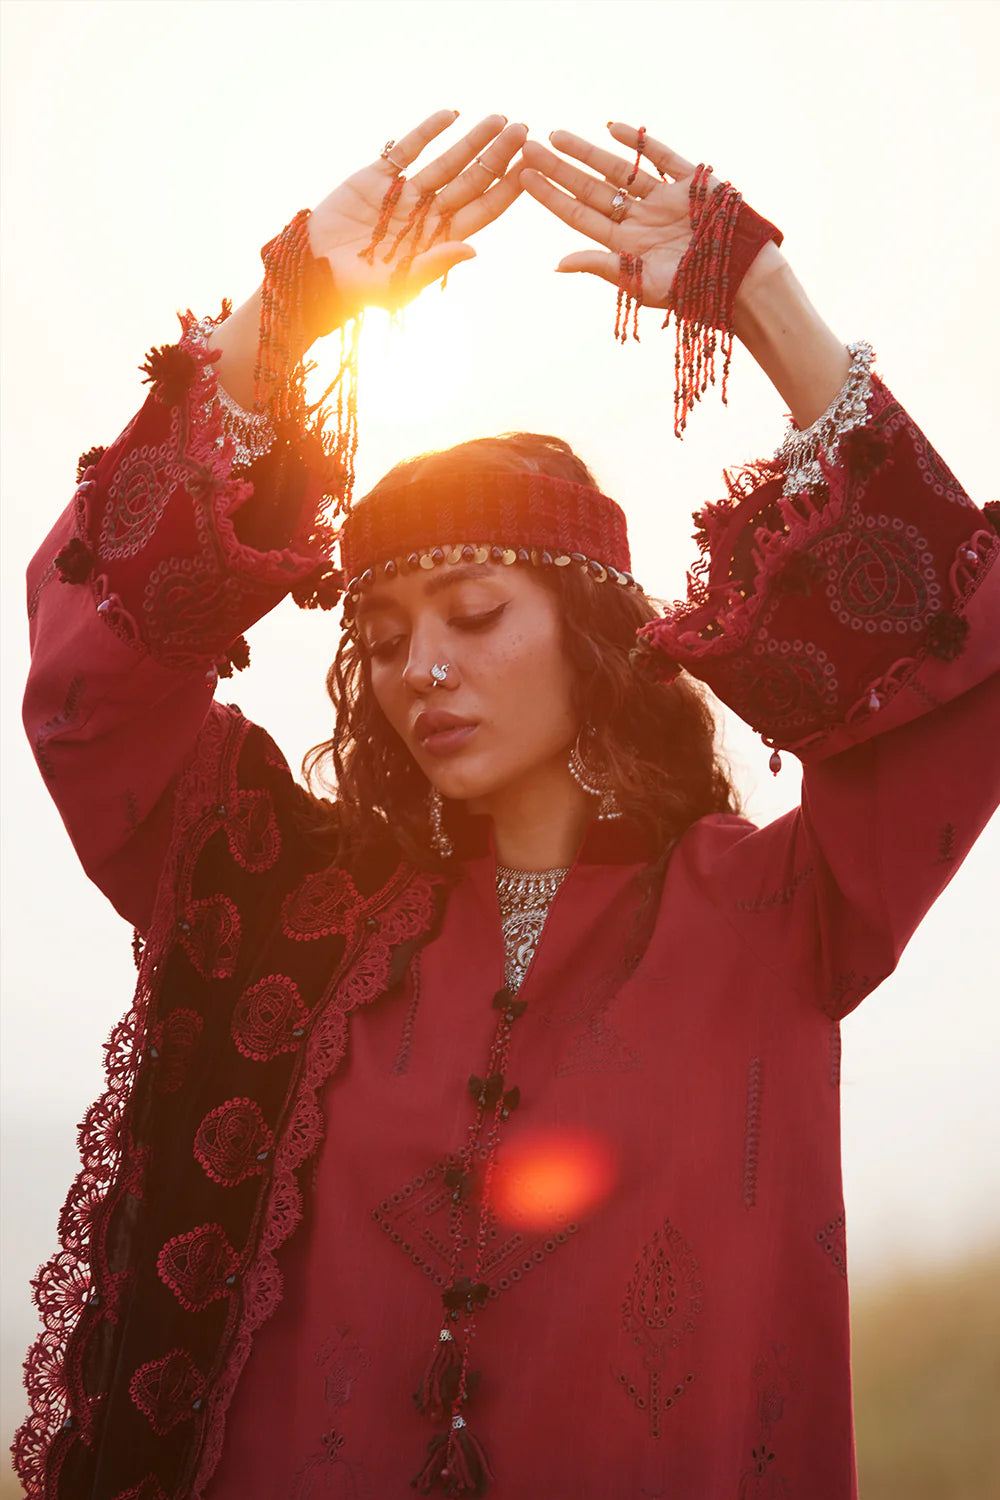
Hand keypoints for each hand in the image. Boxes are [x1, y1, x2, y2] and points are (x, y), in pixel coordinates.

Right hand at [308, 110, 525, 321]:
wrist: (311, 273)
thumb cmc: (356, 291)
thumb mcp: (398, 284)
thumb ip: (435, 264)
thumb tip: (473, 249)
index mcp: (440, 240)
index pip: (482, 211)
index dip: (506, 189)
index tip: (529, 168)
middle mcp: (428, 215)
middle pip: (472, 181)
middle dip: (498, 156)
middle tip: (523, 130)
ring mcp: (405, 194)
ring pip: (447, 161)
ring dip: (472, 140)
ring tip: (498, 118)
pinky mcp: (377, 177)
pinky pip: (407, 150)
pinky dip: (427, 131)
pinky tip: (451, 114)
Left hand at [521, 124, 708, 306]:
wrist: (740, 282)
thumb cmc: (690, 292)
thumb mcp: (639, 283)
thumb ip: (600, 267)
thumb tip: (557, 264)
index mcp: (625, 246)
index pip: (578, 215)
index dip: (551, 195)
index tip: (523, 177)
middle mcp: (639, 220)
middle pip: (591, 188)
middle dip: (559, 168)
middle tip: (527, 145)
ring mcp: (663, 200)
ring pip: (619, 170)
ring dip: (587, 152)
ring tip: (557, 135)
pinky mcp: (691, 184)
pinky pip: (661, 157)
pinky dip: (640, 143)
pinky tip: (612, 129)